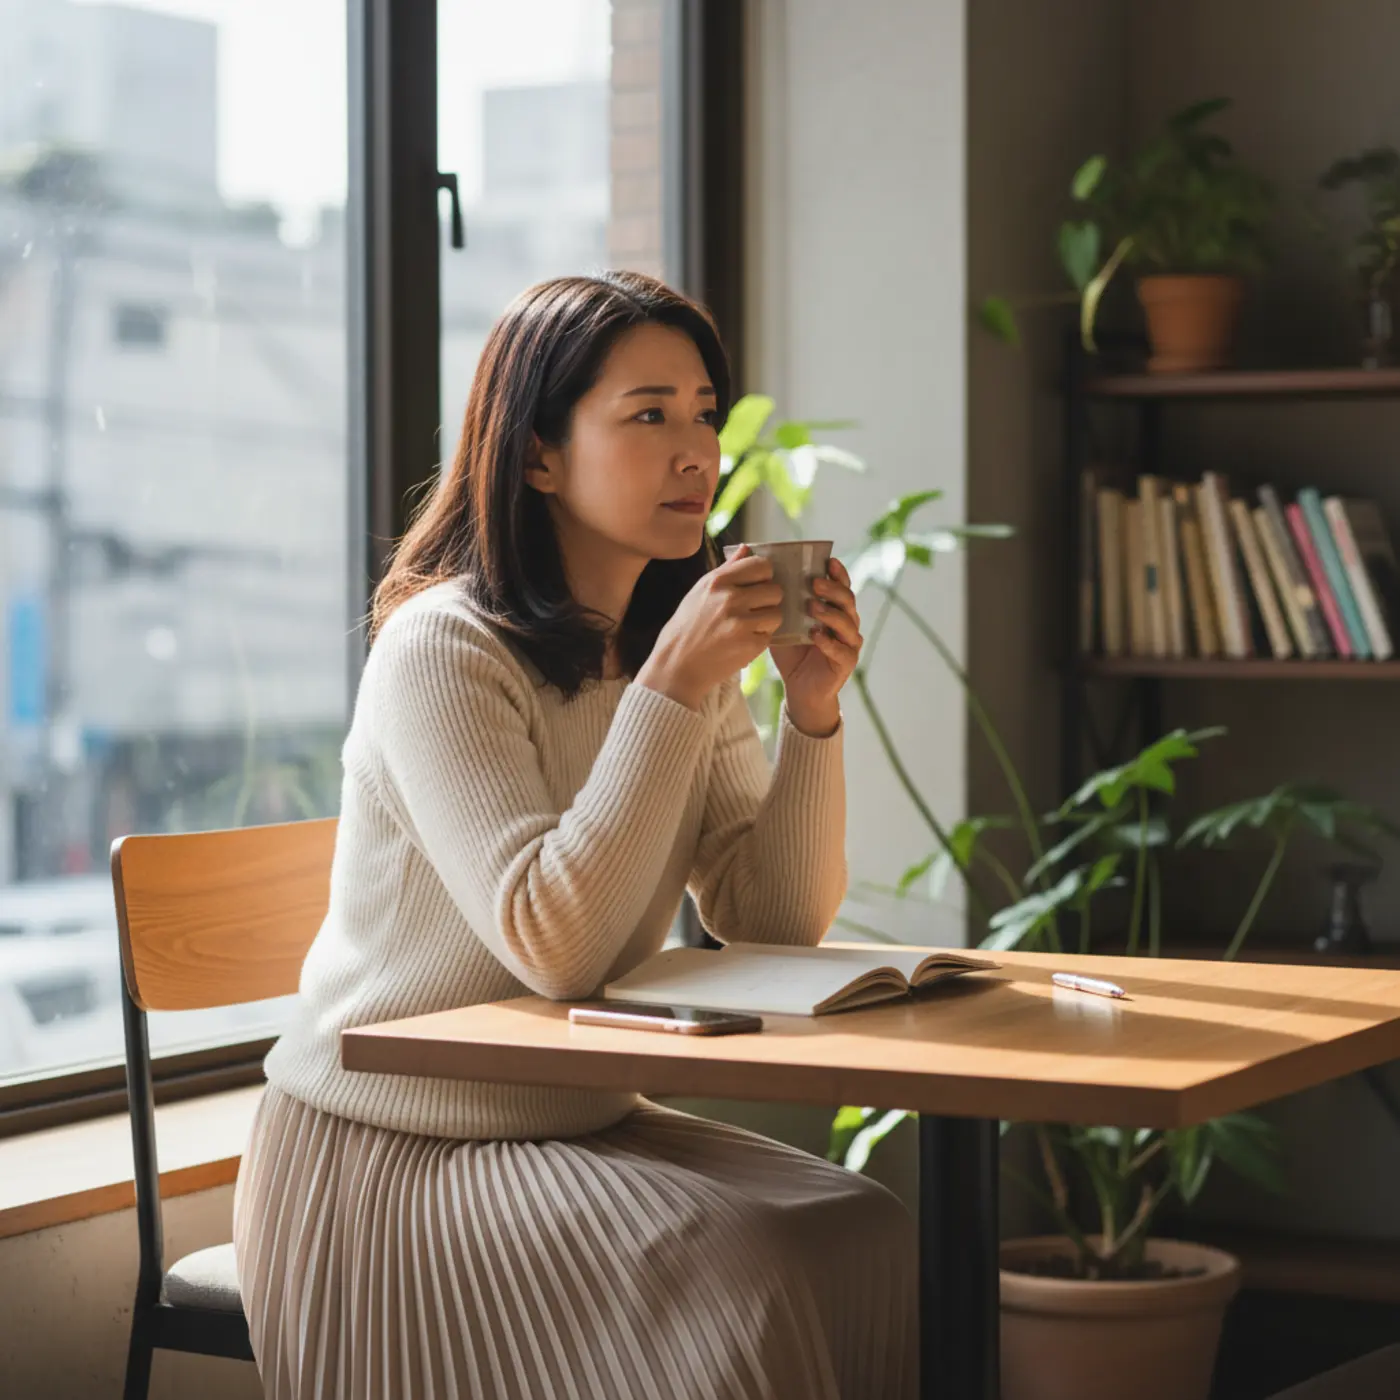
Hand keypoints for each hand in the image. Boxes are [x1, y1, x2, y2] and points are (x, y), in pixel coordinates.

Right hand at [636, 545, 783, 709]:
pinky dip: (760, 639)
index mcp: (718, 581)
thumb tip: (746, 549)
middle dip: (768, 600)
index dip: (764, 576)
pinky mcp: (749, 646)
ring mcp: (741, 624)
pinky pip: (770, 635)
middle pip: (775, 590)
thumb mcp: (700, 591)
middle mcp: (730, 599)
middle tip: (754, 609)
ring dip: (767, 620)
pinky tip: (742, 641)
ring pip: (777, 613)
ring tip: (748, 626)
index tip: (756, 585)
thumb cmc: (687, 627)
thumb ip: (727, 569)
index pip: (762, 565)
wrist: (676, 666)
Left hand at [771, 557, 861, 735]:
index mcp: (835, 609)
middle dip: (832, 589)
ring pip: (848, 623)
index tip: (828, 561)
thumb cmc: (793, 652)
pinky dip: (829, 642)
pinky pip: (842, 650)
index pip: (842, 586)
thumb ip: (780, 602)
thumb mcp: (785, 623)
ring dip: (830, 613)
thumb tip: (760, 576)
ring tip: (812, 607)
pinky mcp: (846, 663)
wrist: (800, 688)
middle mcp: (847, 623)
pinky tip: (815, 635)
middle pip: (848, 600)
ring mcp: (849, 643)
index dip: (838, 573)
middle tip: (814, 583)